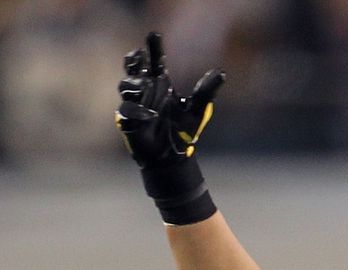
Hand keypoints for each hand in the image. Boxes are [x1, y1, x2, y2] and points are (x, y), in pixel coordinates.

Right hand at [115, 32, 223, 168]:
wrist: (174, 157)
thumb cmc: (184, 132)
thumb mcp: (199, 109)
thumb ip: (206, 91)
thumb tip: (221, 73)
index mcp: (161, 85)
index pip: (155, 62)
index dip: (154, 48)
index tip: (154, 34)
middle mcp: (146, 91)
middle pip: (134, 69)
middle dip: (135, 61)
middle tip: (140, 55)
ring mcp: (134, 105)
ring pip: (126, 86)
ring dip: (136, 84)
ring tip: (146, 85)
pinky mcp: (128, 121)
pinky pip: (127, 111)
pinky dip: (138, 111)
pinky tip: (151, 115)